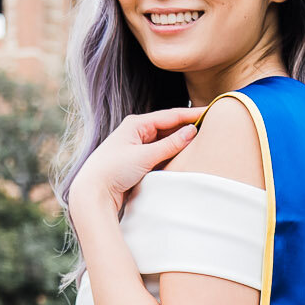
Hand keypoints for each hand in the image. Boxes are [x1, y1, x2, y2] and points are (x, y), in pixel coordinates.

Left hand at [67, 108, 201, 232]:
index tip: (212, 111)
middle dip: (188, 127)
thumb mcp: (144, 156)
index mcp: (136, 124)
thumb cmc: (112, 171)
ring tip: (203, 141)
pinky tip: (184, 157)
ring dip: (181, 142)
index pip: (171, 115)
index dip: (192, 114)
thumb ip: (170, 144)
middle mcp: (136, 132)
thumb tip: (192, 130)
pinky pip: (160, 154)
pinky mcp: (136, 162)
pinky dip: (172, 154)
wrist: (92, 193)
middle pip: (169, 127)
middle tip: (212, 126)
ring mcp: (136, 147)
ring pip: (165, 141)